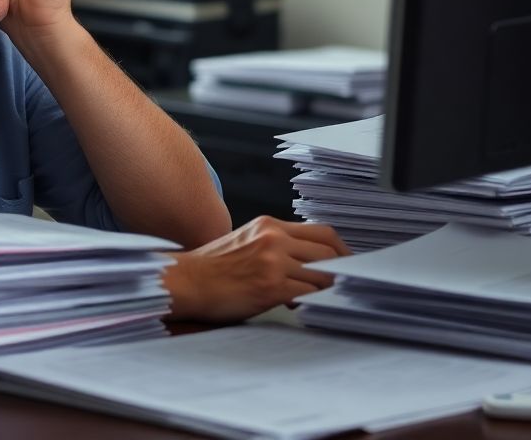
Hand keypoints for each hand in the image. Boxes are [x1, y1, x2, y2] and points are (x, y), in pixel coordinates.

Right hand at [162, 216, 350, 322]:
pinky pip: (307, 294)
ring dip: (325, 289)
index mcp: (269, 225)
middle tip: (344, 284)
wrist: (184, 282)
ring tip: (319, 298)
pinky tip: (301, 306)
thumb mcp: (245, 242)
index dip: (340, 249)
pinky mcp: (270, 287)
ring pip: (322, 274)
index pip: (322, 231)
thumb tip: (307, 263)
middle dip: (342, 269)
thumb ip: (276, 246)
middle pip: (328, 250)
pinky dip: (311, 301)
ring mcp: (273, 262)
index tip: (346, 262)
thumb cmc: (210, 267)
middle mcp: (274, 238)